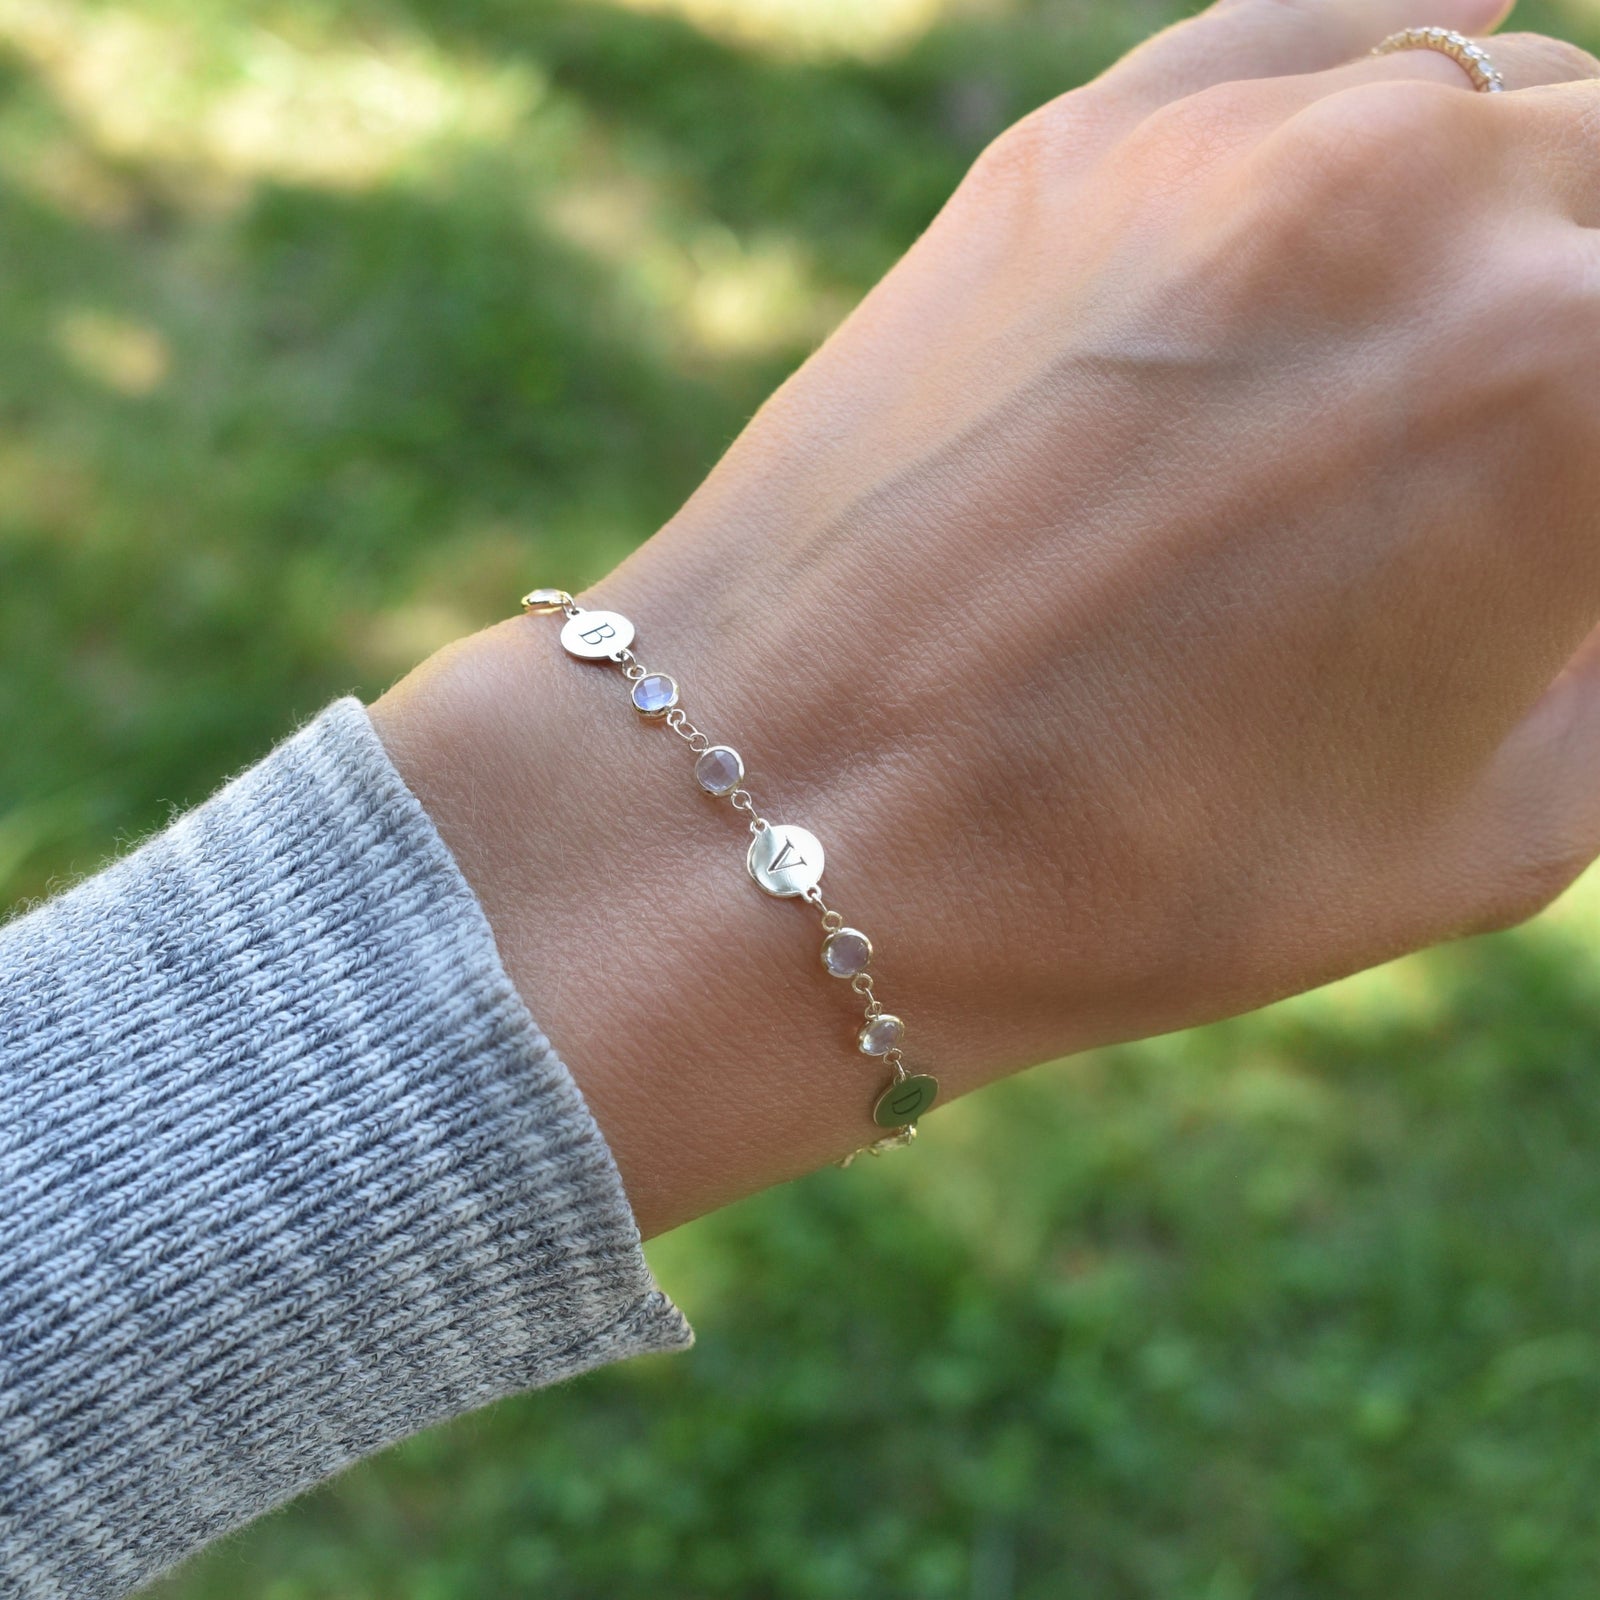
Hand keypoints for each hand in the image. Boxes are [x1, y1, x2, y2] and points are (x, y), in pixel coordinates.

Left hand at [372, 0, 1599, 1232]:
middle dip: (1585, 331)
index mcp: (1571, 389)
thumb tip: (1593, 567)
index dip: (1598, 487)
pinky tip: (1439, 74)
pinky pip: (1304, 35)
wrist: (778, 809)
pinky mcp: (1078, 145)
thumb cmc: (1121, 878)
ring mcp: (1233, 145)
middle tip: (1524, 460)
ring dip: (1526, 211)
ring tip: (1467, 342)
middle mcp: (1425, 203)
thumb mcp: (1484, 836)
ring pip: (1488, 96)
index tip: (1561, 553)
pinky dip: (1398, 61)